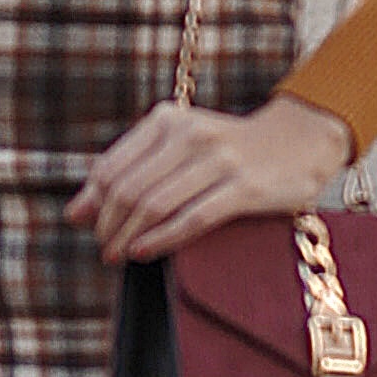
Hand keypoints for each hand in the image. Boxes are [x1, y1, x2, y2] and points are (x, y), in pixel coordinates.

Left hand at [70, 90, 354, 264]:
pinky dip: (161, 240)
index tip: (86, 226)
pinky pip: (192, 219)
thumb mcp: (179, 146)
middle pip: (129, 189)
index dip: (93, 201)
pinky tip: (143, 253)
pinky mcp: (244, 188)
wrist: (301, 139)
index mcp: (167, 120)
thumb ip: (130, 172)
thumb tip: (74, 213)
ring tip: (116, 256)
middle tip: (102, 249)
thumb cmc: (231, 149)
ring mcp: (218, 160)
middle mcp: (190, 135)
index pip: (111, 166)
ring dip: (127, 236)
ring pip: (155, 205)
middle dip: (107, 224)